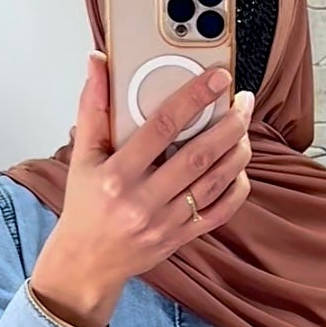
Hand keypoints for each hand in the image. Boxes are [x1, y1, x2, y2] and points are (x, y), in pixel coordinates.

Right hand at [28, 54, 253, 326]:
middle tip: (243, 101)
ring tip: (244, 127)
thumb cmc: (86, 206)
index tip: (217, 78)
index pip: (162, 127)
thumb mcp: (82, 157)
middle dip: (228, 124)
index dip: (194, 98)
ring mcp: (165, 223)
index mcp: (118, 175)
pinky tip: (239, 168)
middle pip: (198, 156)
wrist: (87, 263)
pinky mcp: (179, 239)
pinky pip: (218, 214)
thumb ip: (93, 109)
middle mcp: (144, 201)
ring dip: (236, 152)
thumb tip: (98, 64)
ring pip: (214, 183)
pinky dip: (235, 190)